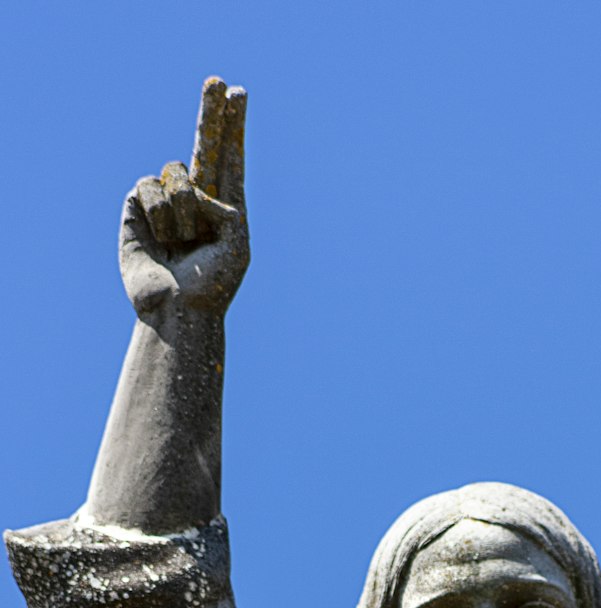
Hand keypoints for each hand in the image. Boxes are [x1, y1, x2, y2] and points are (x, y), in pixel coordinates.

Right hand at [120, 77, 249, 315]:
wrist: (177, 310)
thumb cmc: (212, 285)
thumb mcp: (237, 244)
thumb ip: (226, 205)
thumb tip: (193, 187)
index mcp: (225, 206)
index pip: (230, 156)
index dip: (233, 125)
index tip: (238, 94)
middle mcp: (197, 199)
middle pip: (204, 143)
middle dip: (211, 111)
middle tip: (217, 80)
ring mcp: (167, 202)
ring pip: (177, 173)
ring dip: (183, 210)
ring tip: (183, 244)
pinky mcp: (138, 207)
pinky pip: (150, 186)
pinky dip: (160, 214)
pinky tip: (162, 240)